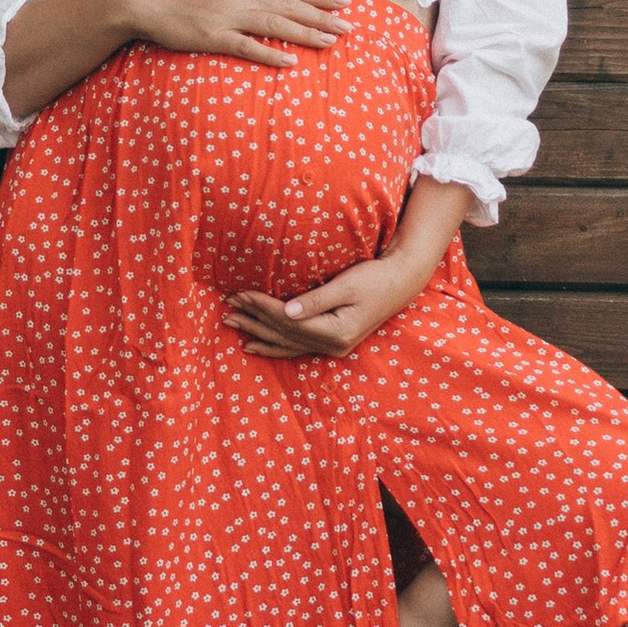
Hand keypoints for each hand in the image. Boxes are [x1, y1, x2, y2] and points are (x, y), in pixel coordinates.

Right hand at [120, 0, 344, 71]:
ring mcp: (227, 16)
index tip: (343, 1)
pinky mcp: (212, 37)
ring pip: (275, 24)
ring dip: (306, 33)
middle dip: (322, 15)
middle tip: (350, 26)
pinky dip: (269, 55)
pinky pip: (246, 47)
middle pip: (289, 4)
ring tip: (332, 42)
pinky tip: (290, 62)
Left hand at [226, 250, 430, 362]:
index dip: (261, 306)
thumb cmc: (375, 278)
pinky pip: (296, 348)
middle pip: (283, 333)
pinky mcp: (332, 342)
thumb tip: (288, 312)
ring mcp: (332, 347)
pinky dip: (274, 346)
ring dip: (258, 334)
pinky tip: (254, 345)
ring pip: (286, 343)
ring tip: (232, 325)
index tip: (239, 293)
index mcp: (335, 331)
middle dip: (253, 319)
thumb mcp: (347, 286)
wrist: (401, 283)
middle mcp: (331, 345)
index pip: (287, 319)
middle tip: (226, 309)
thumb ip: (317, 300)